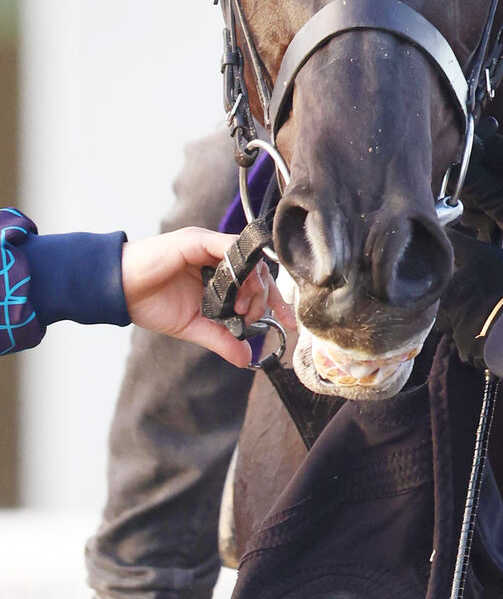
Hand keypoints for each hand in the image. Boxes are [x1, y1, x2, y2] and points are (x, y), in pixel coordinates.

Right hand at [121, 228, 294, 366]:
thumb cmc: (150, 303)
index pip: (257, 282)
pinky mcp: (195, 240)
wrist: (118, 291)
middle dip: (265, 296)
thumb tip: (246, 358)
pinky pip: (227, 245)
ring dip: (252, 285)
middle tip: (253, 317)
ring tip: (240, 308)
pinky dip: (238, 262)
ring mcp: (208, 246)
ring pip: (247, 259)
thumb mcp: (192, 326)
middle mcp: (217, 257)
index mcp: (219, 275)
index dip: (275, 300)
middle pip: (259, 270)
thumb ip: (220, 338)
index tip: (288, 322)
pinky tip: (237, 286)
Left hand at [436, 200, 502, 369]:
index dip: (450, 239)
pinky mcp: (463, 344)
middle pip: (444, 279)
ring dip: (463, 312)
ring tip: (485, 317)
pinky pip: (462, 339)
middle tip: (476, 289)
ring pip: (451, 310)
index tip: (452, 240)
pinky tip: (493, 340)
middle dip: (455, 282)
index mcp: (480, 260)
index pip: (451, 240)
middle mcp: (462, 285)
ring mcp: (459, 316)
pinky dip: (473, 339)